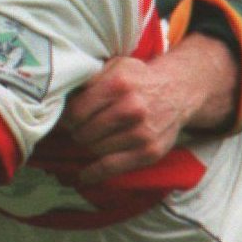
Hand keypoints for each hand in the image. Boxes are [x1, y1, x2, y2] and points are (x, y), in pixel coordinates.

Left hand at [62, 56, 193, 185]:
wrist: (178, 91)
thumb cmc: (140, 79)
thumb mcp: (117, 66)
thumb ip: (91, 77)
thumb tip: (62, 94)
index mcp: (118, 84)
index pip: (76, 111)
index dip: (66, 118)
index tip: (66, 120)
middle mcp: (130, 108)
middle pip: (84, 132)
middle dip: (76, 132)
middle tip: (77, 130)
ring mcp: (141, 133)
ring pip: (95, 149)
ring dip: (88, 147)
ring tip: (89, 140)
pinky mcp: (149, 152)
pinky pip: (111, 167)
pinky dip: (93, 173)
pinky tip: (84, 174)